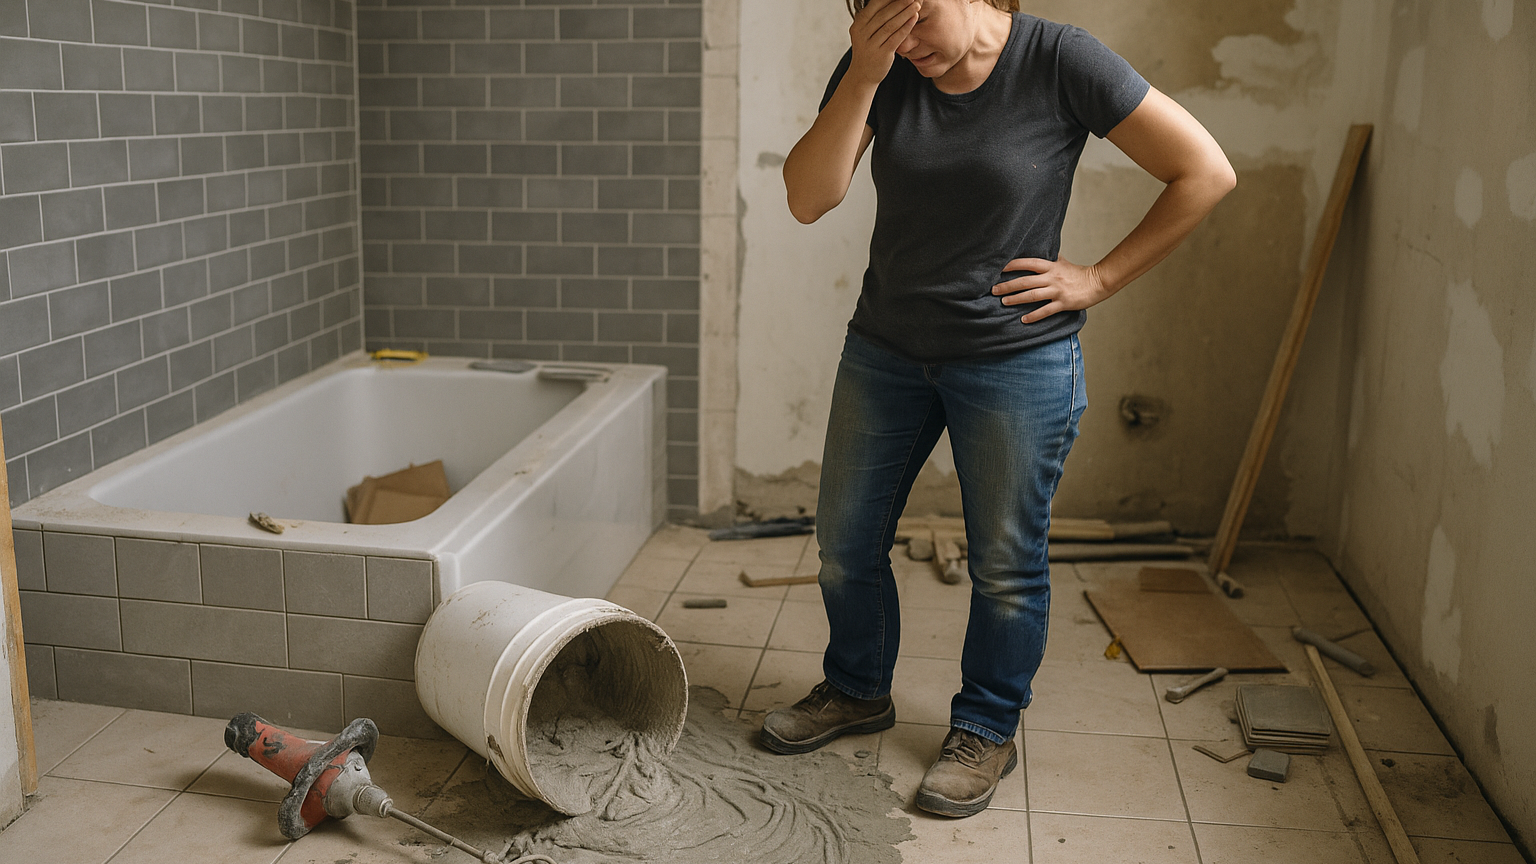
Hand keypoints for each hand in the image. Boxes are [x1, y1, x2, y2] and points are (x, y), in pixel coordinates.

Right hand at [847, 0, 919, 86]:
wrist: (862, 75)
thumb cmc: (868, 50)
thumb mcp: (865, 32)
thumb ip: (874, 18)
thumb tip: (892, 3)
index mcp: (858, 24)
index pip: (874, 6)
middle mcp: (862, 34)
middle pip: (884, 14)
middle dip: (900, 3)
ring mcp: (871, 45)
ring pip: (890, 25)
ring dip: (905, 13)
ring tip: (917, 5)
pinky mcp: (881, 54)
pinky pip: (896, 38)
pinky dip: (906, 27)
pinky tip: (914, 19)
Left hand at [993, 257, 1112, 323]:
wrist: (1098, 282)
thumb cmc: (1079, 273)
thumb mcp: (1063, 262)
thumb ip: (1050, 258)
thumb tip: (1040, 248)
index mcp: (1051, 267)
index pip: (1028, 263)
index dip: (1013, 265)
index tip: (999, 268)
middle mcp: (1052, 277)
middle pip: (1026, 281)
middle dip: (1008, 285)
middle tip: (994, 289)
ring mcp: (1057, 291)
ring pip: (1033, 295)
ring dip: (1016, 299)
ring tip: (1004, 302)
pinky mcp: (1063, 303)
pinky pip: (1046, 310)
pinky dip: (1034, 316)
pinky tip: (1024, 319)